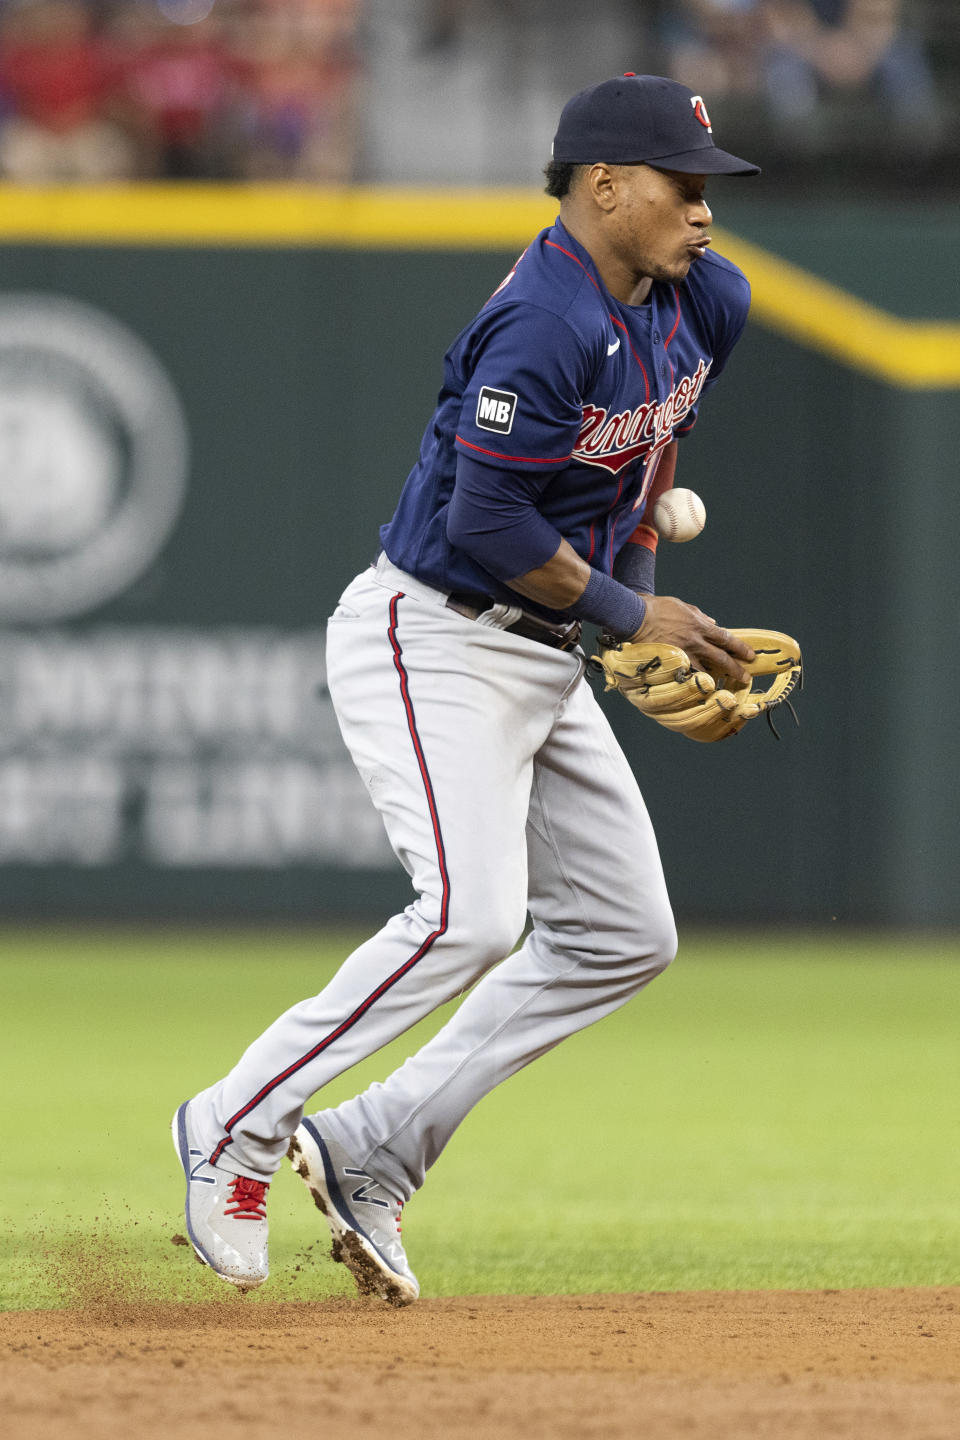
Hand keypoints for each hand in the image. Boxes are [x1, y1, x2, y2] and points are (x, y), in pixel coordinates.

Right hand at [628, 595, 754, 686]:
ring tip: (722, 686)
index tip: (750, 655)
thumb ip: (699, 615)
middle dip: (735, 668)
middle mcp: (695, 641)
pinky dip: (693, 681)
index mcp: (700, 626)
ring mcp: (683, 653)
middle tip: (746, 677)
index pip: (726, 638)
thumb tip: (713, 622)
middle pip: (720, 657)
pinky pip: (685, 674)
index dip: (740, 648)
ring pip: (704, 670)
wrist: (636, 617)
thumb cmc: (657, 608)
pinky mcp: (670, 662)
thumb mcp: (683, 606)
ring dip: (714, 678)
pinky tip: (698, 688)